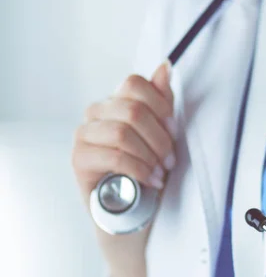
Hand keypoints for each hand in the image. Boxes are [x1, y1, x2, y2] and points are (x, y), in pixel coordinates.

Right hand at [72, 62, 175, 206]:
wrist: (132, 210)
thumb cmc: (147, 169)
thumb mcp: (161, 135)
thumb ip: (162, 102)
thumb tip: (165, 66)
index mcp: (116, 101)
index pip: (135, 84)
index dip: (161, 106)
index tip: (175, 132)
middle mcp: (96, 112)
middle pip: (132, 109)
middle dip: (159, 138)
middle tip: (170, 161)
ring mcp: (84, 134)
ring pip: (122, 132)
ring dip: (149, 156)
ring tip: (160, 173)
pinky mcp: (79, 158)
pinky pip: (114, 156)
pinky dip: (139, 170)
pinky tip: (150, 180)